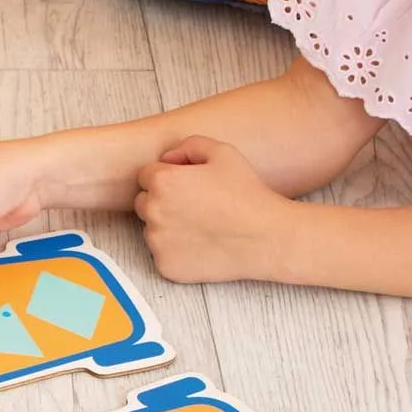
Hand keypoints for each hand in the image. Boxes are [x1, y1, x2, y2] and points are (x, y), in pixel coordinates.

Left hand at [135, 136, 294, 283]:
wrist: (268, 238)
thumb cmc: (247, 193)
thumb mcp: (223, 152)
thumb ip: (189, 145)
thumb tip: (168, 158)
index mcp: (162, 181)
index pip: (146, 175)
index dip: (169, 178)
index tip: (190, 187)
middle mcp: (153, 211)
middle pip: (144, 203)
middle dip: (163, 202)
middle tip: (196, 207)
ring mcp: (158, 242)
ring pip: (152, 230)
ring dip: (168, 227)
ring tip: (202, 227)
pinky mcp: (166, 266)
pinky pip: (162, 254)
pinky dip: (176, 252)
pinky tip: (202, 245)